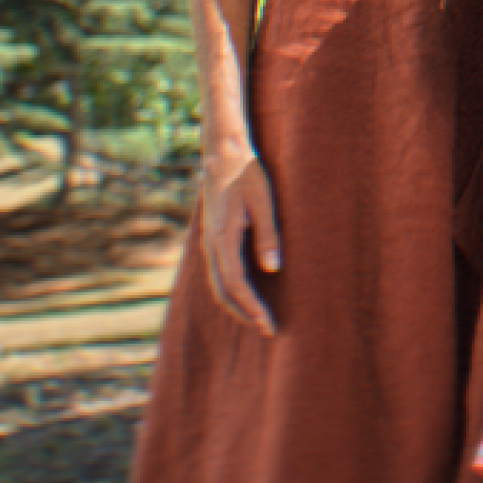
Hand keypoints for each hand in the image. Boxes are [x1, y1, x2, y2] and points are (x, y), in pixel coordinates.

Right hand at [200, 140, 280, 335]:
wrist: (223, 155)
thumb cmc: (248, 175)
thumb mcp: (264, 202)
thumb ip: (267, 235)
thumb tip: (273, 268)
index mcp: (222, 238)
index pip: (235, 284)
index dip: (251, 307)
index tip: (268, 323)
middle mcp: (210, 245)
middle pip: (222, 291)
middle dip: (244, 312)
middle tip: (267, 328)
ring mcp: (209, 242)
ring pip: (218, 284)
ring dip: (236, 304)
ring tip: (259, 317)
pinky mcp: (213, 238)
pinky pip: (219, 272)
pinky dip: (231, 289)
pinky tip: (247, 293)